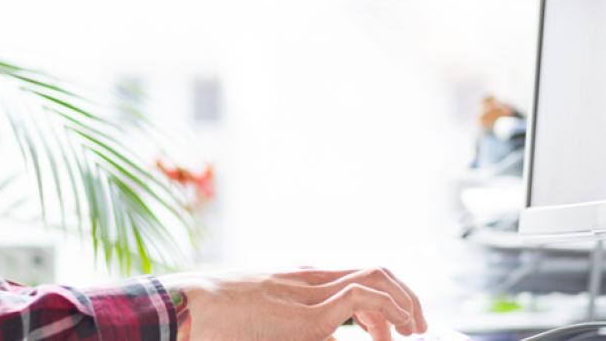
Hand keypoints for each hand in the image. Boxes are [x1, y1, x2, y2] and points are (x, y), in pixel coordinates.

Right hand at [159, 267, 425, 340]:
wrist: (189, 310)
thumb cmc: (210, 321)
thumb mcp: (256, 321)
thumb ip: (284, 325)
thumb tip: (320, 333)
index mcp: (295, 281)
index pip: (351, 277)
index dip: (381, 297)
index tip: (389, 328)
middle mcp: (308, 279)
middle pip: (372, 270)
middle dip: (403, 296)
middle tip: (416, 326)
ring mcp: (310, 292)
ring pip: (376, 277)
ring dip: (404, 302)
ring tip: (414, 328)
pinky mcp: (310, 313)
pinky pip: (363, 297)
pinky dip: (387, 312)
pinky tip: (391, 334)